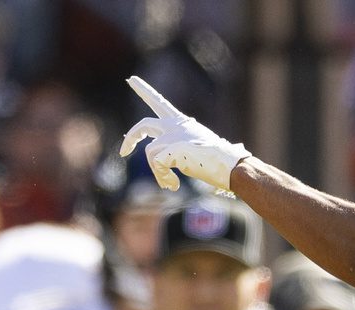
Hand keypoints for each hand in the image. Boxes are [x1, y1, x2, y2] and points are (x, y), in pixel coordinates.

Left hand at [121, 77, 249, 193]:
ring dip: (157, 172)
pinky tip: (174, 185)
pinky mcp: (172, 147)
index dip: (144, 90)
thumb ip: (178, 148)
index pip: (159, 102)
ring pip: (150, 153)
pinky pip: (156, 164)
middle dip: (130, 139)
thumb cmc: (219, 162)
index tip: (131, 79)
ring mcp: (173, 135)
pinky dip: (162, 177)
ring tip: (169, 184)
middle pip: (144, 125)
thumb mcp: (196, 149)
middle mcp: (175, 125)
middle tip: (123, 153)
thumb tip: (165, 162)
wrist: (231, 166)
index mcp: (182, 123)